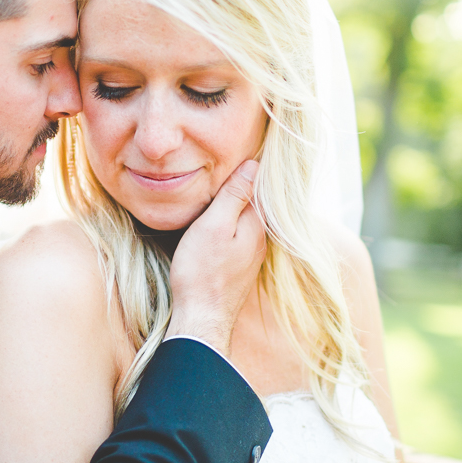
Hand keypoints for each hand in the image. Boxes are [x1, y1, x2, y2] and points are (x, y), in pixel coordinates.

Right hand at [166, 160, 265, 355]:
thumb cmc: (202, 272)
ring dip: (236, 201)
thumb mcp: (214, 226)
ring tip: (223, 180)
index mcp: (258, 224)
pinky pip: (239, 232)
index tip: (243, 143)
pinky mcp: (239, 265)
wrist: (201, 318)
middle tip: (229, 157)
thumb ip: (234, 196)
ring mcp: (250, 253)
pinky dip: (231, 219)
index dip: (250, 165)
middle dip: (244, 182)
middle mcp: (260, 238)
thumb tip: (253, 164)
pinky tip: (218, 215)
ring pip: (246, 217)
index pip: (260, 185)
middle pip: (254, 201)